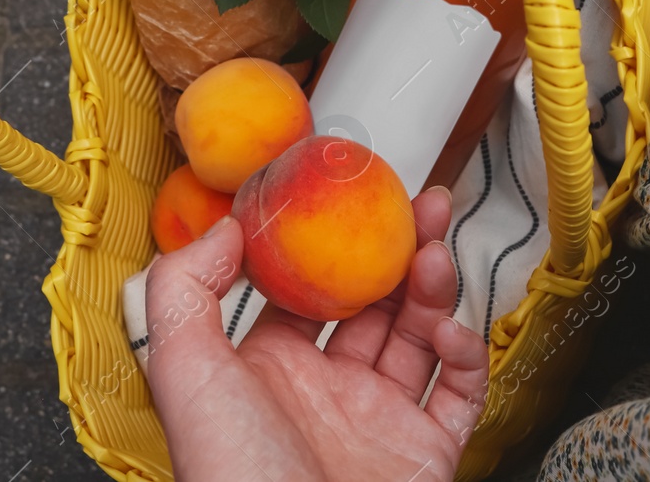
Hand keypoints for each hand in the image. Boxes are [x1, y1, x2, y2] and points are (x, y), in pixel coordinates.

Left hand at [145, 186, 488, 481]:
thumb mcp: (185, 378)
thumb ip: (185, 292)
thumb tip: (226, 225)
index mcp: (266, 373)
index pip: (305, 288)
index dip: (331, 240)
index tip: (355, 196)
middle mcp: (325, 393)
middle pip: (373, 301)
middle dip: (400, 248)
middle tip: (424, 204)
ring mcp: (380, 422)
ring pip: (420, 334)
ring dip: (434, 287)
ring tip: (437, 252)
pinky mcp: (427, 454)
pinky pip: (458, 391)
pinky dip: (465, 353)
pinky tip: (451, 328)